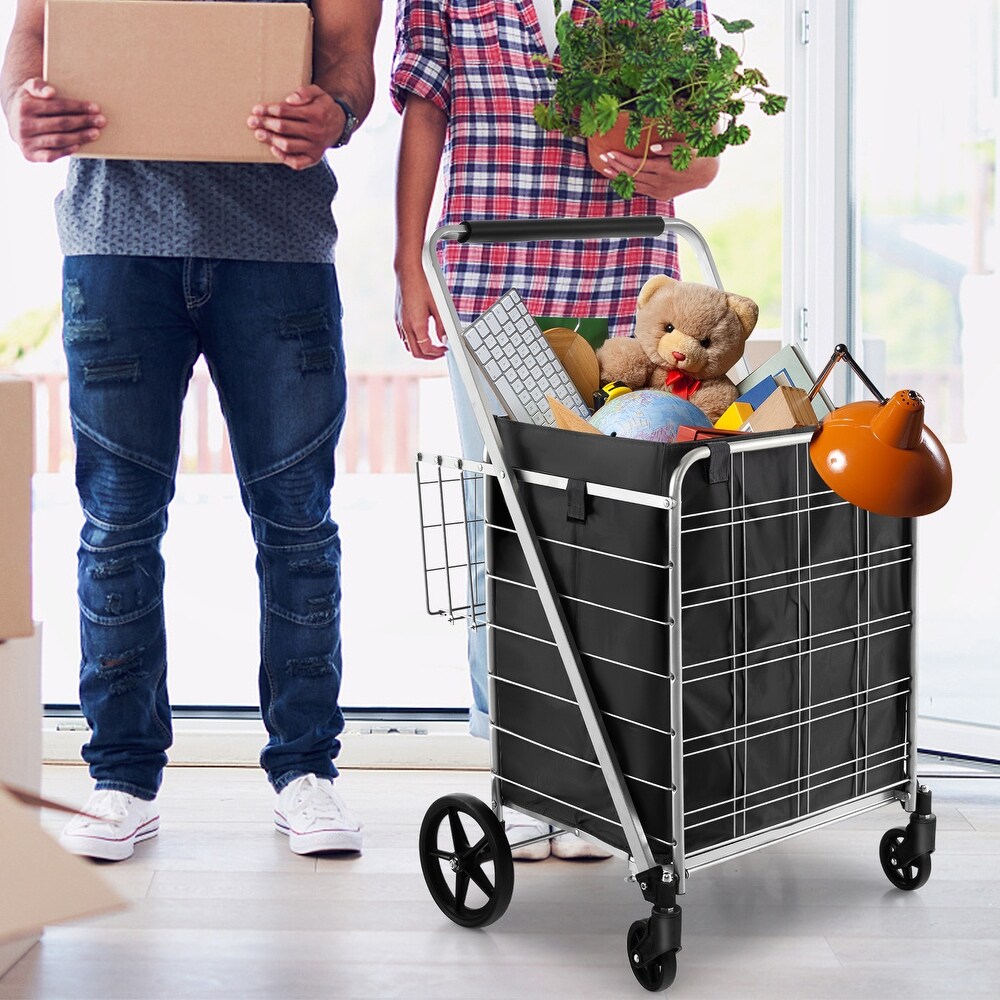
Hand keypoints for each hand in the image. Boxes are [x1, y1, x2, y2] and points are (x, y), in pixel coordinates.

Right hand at [7, 79, 104, 162]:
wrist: (14, 122)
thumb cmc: (29, 103)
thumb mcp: (29, 89)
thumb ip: (38, 85)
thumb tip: (51, 92)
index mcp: (24, 106)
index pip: (57, 106)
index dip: (78, 107)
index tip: (96, 108)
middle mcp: (24, 125)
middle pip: (61, 123)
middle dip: (84, 122)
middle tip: (101, 121)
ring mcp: (26, 142)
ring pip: (59, 140)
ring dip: (80, 137)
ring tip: (96, 133)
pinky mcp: (30, 155)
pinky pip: (52, 155)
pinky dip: (66, 151)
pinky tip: (79, 145)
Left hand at [248, 84, 344, 169]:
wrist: (340, 125)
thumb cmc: (323, 106)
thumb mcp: (318, 92)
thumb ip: (304, 92)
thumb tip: (289, 100)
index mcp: (315, 114)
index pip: (286, 111)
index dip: (269, 110)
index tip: (256, 109)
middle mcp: (316, 132)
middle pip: (284, 128)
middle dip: (265, 124)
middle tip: (252, 122)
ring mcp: (315, 147)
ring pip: (288, 145)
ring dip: (270, 140)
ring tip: (259, 134)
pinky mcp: (314, 158)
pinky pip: (297, 162)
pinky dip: (283, 157)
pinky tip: (273, 149)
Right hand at [395, 268, 447, 360]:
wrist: (407, 272)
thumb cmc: (423, 285)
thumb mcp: (438, 306)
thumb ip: (442, 326)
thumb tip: (444, 339)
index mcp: (416, 324)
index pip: (426, 349)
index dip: (437, 353)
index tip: (445, 349)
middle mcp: (405, 326)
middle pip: (416, 352)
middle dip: (428, 356)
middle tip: (439, 352)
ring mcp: (399, 323)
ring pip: (408, 346)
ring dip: (420, 349)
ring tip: (431, 346)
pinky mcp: (397, 318)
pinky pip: (403, 337)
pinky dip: (413, 341)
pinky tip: (421, 335)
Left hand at [599, 140, 718, 200]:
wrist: (705, 173)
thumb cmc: (695, 155)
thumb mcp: (685, 147)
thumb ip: (669, 147)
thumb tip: (653, 147)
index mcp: (665, 169)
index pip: (637, 165)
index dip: (622, 160)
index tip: (610, 153)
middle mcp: (660, 182)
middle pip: (632, 175)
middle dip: (616, 166)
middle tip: (602, 157)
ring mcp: (659, 190)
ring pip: (634, 184)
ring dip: (618, 177)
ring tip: (606, 168)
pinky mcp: (660, 195)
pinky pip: (640, 190)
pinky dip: (628, 184)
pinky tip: (619, 178)